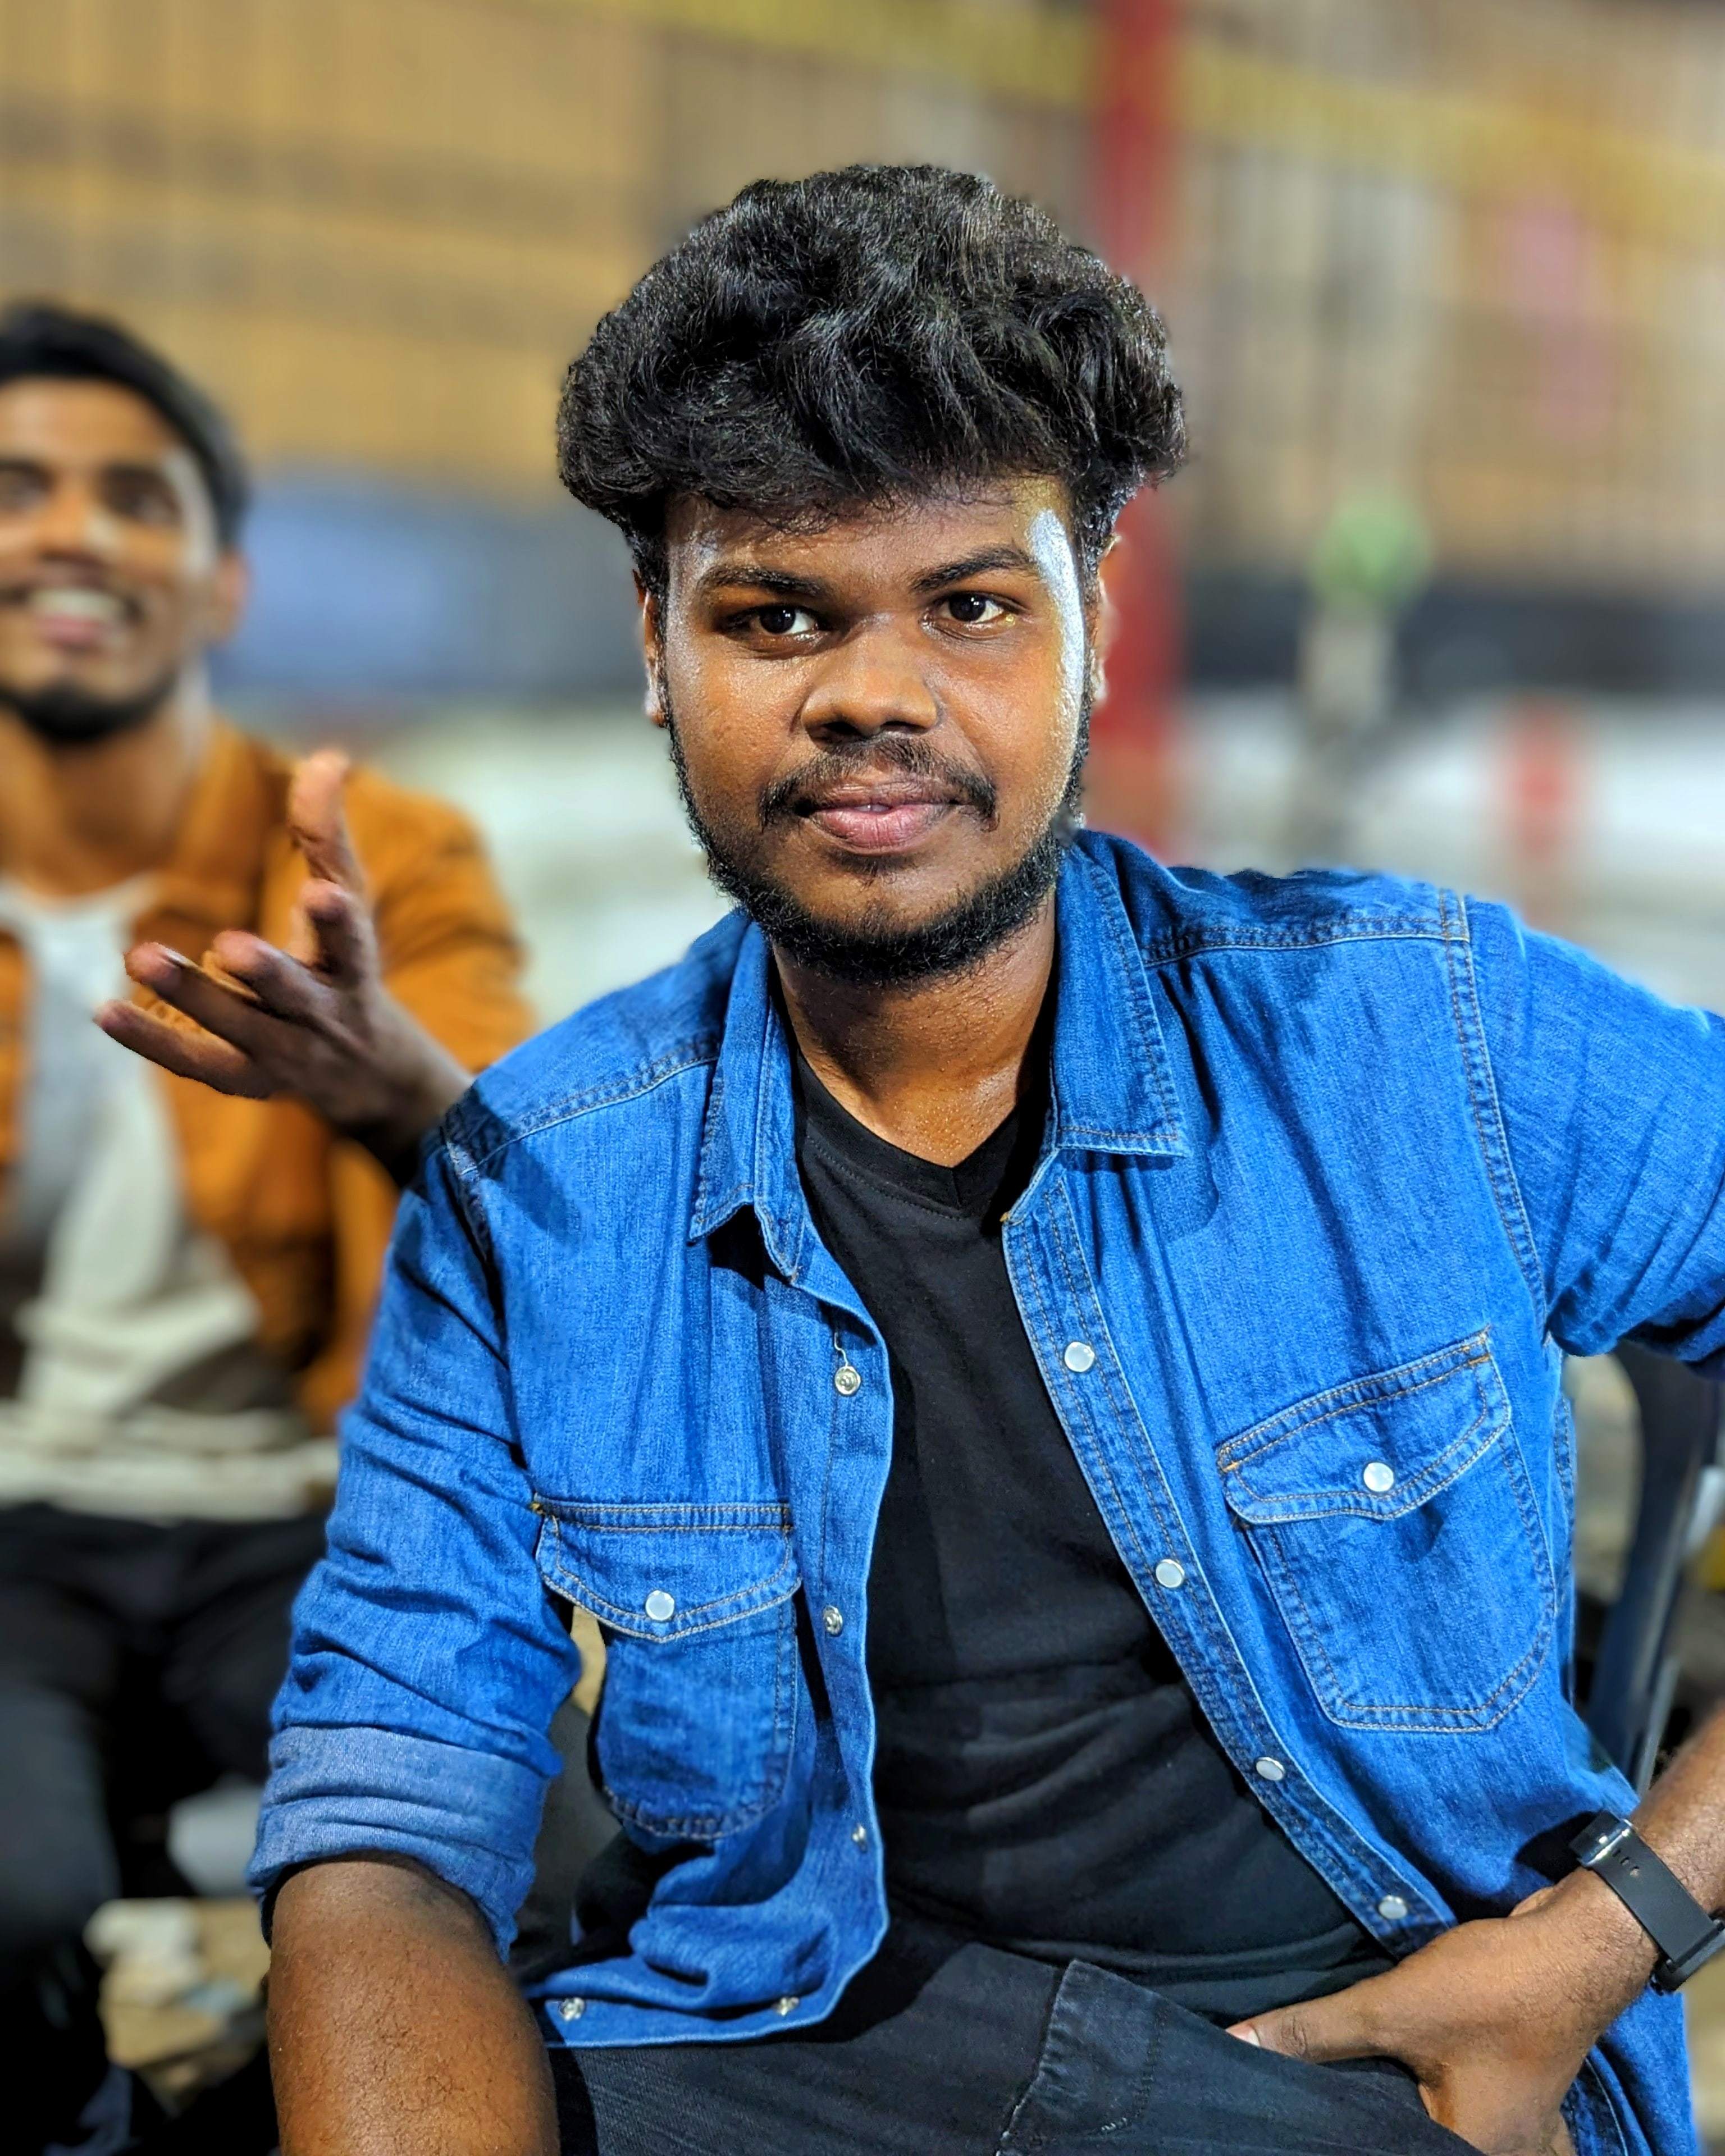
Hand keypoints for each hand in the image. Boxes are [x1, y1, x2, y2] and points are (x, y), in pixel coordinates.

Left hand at [98, 748, 472, 1182]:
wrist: (368, 1074)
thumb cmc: (346, 968)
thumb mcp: (349, 902)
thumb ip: (328, 834)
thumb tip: (328, 756)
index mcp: (354, 969)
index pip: (351, 943)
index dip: (337, 921)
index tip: (323, 893)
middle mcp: (324, 1015)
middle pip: (292, 995)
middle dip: (265, 972)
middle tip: (229, 944)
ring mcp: (284, 1053)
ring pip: (238, 1027)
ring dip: (192, 994)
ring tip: (140, 955)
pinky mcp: (245, 1078)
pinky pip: (194, 1060)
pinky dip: (150, 1040)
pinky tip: (104, 1011)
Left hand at [1229, 1874, 1653, 2155]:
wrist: (1575, 1945)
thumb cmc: (1493, 1989)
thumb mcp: (1395, 2008)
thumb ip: (1316, 2032)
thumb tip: (1236, 2043)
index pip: (1379, 2152)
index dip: (1334, 2134)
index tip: (1286, 2119)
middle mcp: (1496, 2153)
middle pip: (1400, 2138)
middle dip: (1353, 2115)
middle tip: (1295, 2093)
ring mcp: (1506, 2124)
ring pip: (1422, 2120)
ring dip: (1379, 2096)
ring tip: (1323, 2078)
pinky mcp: (1501, 2088)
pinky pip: (1442, 2100)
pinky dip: (1407, 2083)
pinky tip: (1370, 2063)